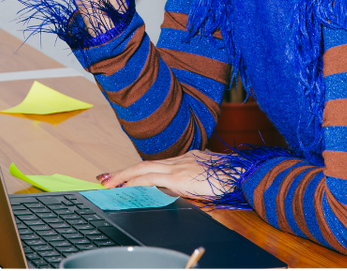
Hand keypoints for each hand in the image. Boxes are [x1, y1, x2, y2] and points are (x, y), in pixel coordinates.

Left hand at [96, 151, 232, 199]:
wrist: (242, 174)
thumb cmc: (231, 179)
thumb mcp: (209, 178)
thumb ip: (195, 181)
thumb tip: (183, 188)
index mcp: (188, 159)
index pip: (157, 165)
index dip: (138, 170)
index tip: (125, 175)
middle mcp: (181, 159)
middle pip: (145, 164)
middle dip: (123, 172)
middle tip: (104, 177)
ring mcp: (179, 166)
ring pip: (143, 168)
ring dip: (123, 176)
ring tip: (107, 182)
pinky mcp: (179, 176)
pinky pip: (151, 178)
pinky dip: (135, 181)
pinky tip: (124, 186)